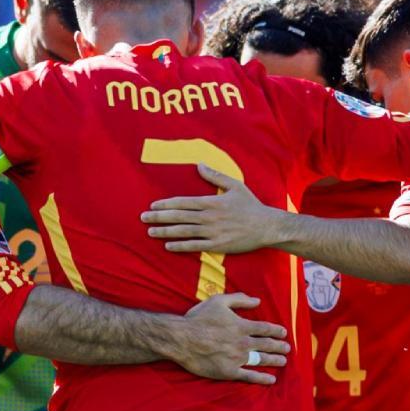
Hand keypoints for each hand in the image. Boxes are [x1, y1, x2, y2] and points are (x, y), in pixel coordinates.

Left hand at [141, 164, 282, 253]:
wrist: (267, 226)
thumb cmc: (251, 205)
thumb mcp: (235, 186)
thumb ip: (215, 176)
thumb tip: (199, 164)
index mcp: (211, 202)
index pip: (183, 202)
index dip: (166, 204)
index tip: (152, 205)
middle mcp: (209, 217)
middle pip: (179, 216)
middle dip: (159, 217)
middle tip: (143, 218)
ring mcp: (212, 232)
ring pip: (183, 231)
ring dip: (165, 232)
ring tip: (150, 232)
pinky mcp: (217, 245)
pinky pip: (195, 246)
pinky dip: (180, 246)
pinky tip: (168, 246)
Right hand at [166, 293, 290, 385]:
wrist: (182, 339)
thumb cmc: (198, 319)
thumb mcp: (218, 301)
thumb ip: (240, 299)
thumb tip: (258, 301)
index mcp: (242, 326)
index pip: (265, 329)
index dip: (276, 331)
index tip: (283, 333)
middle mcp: (243, 342)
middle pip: (267, 345)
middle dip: (279, 346)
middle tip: (287, 348)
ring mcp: (237, 358)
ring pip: (262, 360)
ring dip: (275, 360)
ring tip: (283, 361)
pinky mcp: (229, 372)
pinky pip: (250, 376)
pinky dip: (262, 378)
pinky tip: (271, 380)